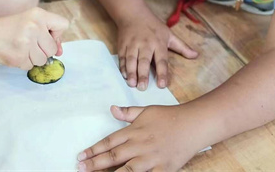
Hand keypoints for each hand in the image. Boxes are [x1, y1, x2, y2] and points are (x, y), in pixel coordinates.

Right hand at [0, 8, 67, 69]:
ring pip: (43, 60)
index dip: (56, 34)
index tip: (45, 35)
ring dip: (33, 58)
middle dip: (42, 50)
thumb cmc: (8, 28)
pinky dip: (23, 62)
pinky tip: (14, 53)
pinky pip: (31, 66)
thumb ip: (47, 34)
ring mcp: (27, 42)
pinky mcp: (19, 56)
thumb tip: (59, 52)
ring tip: (20, 48)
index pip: (63, 25)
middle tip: (28, 43)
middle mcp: (34, 26)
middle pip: (52, 48)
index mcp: (38, 14)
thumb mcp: (29, 21)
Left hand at [77, 105, 203, 171]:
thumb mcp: (147, 110)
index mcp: (134, 131)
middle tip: (80, 168)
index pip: (108, 142)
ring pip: (126, 170)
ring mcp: (151, 158)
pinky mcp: (163, 169)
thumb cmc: (170, 116)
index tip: (81, 157)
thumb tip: (112, 109)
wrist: (194, 124)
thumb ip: (128, 112)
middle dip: (94, 164)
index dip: (93, 150)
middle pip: (113, 157)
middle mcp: (139, 145)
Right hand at [117, 17, 197, 89]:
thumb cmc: (153, 26)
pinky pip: (122, 58)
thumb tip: (196, 55)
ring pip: (131, 60)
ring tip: (132, 84)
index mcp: (159, 43)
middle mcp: (145, 44)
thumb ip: (182, 47)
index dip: (162, 73)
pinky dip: (122, 67)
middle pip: (144, 60)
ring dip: (131, 72)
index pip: (161, 60)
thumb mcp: (169, 34)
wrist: (132, 13)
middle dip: (143, 74)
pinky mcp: (122, 45)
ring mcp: (132, 45)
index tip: (162, 85)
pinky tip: (124, 76)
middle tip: (143, 87)